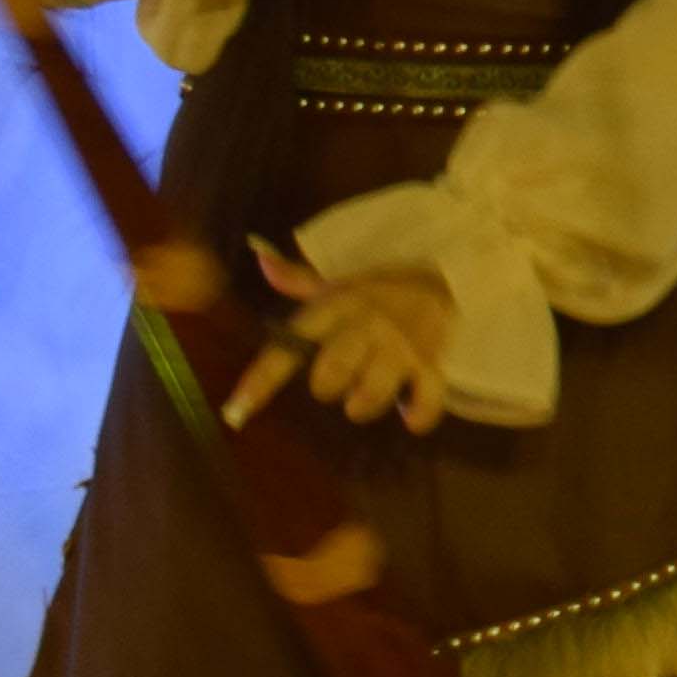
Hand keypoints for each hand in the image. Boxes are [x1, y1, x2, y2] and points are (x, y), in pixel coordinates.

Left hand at [247, 238, 454, 431]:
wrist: (440, 277)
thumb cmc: (377, 291)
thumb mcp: (336, 283)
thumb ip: (296, 280)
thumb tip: (260, 258)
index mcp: (335, 308)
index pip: (289, 346)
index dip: (260, 380)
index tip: (236, 412)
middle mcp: (365, 325)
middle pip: (333, 370)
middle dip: (325, 386)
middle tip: (332, 384)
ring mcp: (400, 345)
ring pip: (373, 389)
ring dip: (363, 405)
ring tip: (359, 405)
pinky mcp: (431, 360)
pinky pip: (427, 395)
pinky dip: (419, 414)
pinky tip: (410, 418)